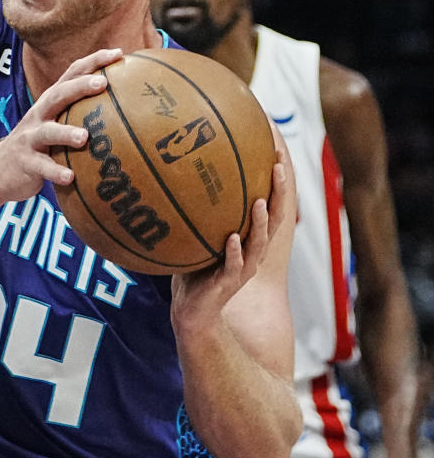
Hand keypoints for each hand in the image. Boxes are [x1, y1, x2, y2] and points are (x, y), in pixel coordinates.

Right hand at [0, 49, 122, 204]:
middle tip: (103, 83)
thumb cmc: (38, 146)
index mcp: (50, 102)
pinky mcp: (25, 162)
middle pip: (59, 95)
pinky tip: (71, 177)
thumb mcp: (55, 123)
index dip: (94, 61)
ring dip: (65, 133)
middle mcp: (39, 115)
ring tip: (84, 137)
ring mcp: (30, 138)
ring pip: (48, 132)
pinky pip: (41, 167)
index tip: (119, 53)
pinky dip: (55, 171)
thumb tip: (126, 110)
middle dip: (80, 86)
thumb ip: (80, 114)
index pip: (72, 73)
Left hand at [171, 136, 292, 329]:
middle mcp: (252, 250)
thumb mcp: (197, 233)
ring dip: (261, 222)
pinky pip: (234, 266)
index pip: (269, 202)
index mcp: (249, 236)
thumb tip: (177, 169)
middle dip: (279, 192)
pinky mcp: (228, 284)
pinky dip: (234, 252)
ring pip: (259, 243)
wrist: (190, 310)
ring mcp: (243, 267)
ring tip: (261, 202)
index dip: (276, 179)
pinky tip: (231, 239)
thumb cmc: (193, 268)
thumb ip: (196, 208)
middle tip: (278, 165)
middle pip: (275, 218)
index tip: (276, 148)